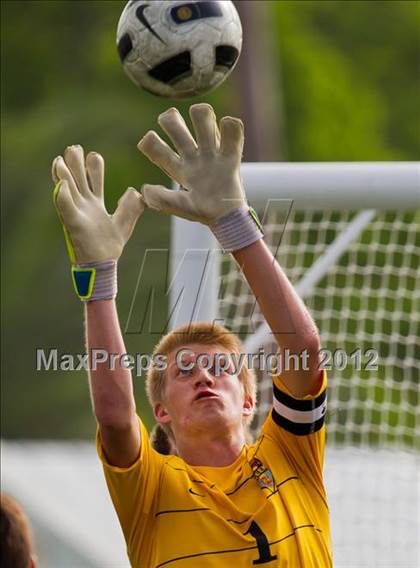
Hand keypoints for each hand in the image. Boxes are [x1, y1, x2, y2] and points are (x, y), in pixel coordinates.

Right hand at [52, 145, 143, 263]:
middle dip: (75, 165)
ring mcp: (78, 214)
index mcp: (96, 205)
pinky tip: (61, 185)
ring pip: (69, 191)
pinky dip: (63, 197)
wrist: (103, 265)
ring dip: (64, 176)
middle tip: (73, 148)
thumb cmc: (109, 246)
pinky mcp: (74, 225)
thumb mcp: (124, 224)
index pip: (94, 182)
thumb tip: (135, 191)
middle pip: (79, 181)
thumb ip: (130, 207)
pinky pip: (67, 209)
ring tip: (60, 160)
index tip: (93, 154)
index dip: (94, 168)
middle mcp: (84, 207)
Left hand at [137, 103, 245, 224]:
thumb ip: (162, 199)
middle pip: (174, 126)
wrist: (227, 218)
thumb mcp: (180, 207)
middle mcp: (192, 155)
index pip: (156, 148)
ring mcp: (211, 152)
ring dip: (202, 115)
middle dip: (171, 119)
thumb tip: (145, 189)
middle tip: (173, 120)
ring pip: (202, 119)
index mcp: (177, 168)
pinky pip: (232, 132)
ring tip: (206, 121)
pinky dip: (231, 126)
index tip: (151, 140)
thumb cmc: (202, 212)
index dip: (150, 141)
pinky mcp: (230, 154)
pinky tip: (228, 126)